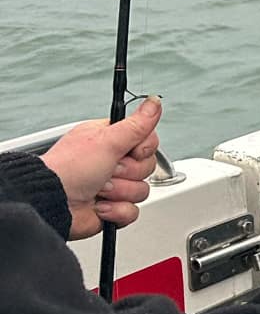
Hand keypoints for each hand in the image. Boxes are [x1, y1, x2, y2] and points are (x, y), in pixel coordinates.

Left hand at [42, 98, 163, 240]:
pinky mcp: (112, 208)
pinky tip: (99, 205)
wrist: (52, 202)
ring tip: (98, 189)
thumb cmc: (69, 168)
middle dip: (128, 172)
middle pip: (147, 167)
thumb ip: (137, 124)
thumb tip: (154, 102)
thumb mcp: (108, 140)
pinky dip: (116, 210)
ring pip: (141, 190)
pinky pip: (132, 211)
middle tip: (108, 170)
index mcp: (111, 140)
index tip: (128, 151)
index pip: (147, 141)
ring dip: (119, 191)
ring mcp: (113, 186)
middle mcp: (113, 161)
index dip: (143, 149)